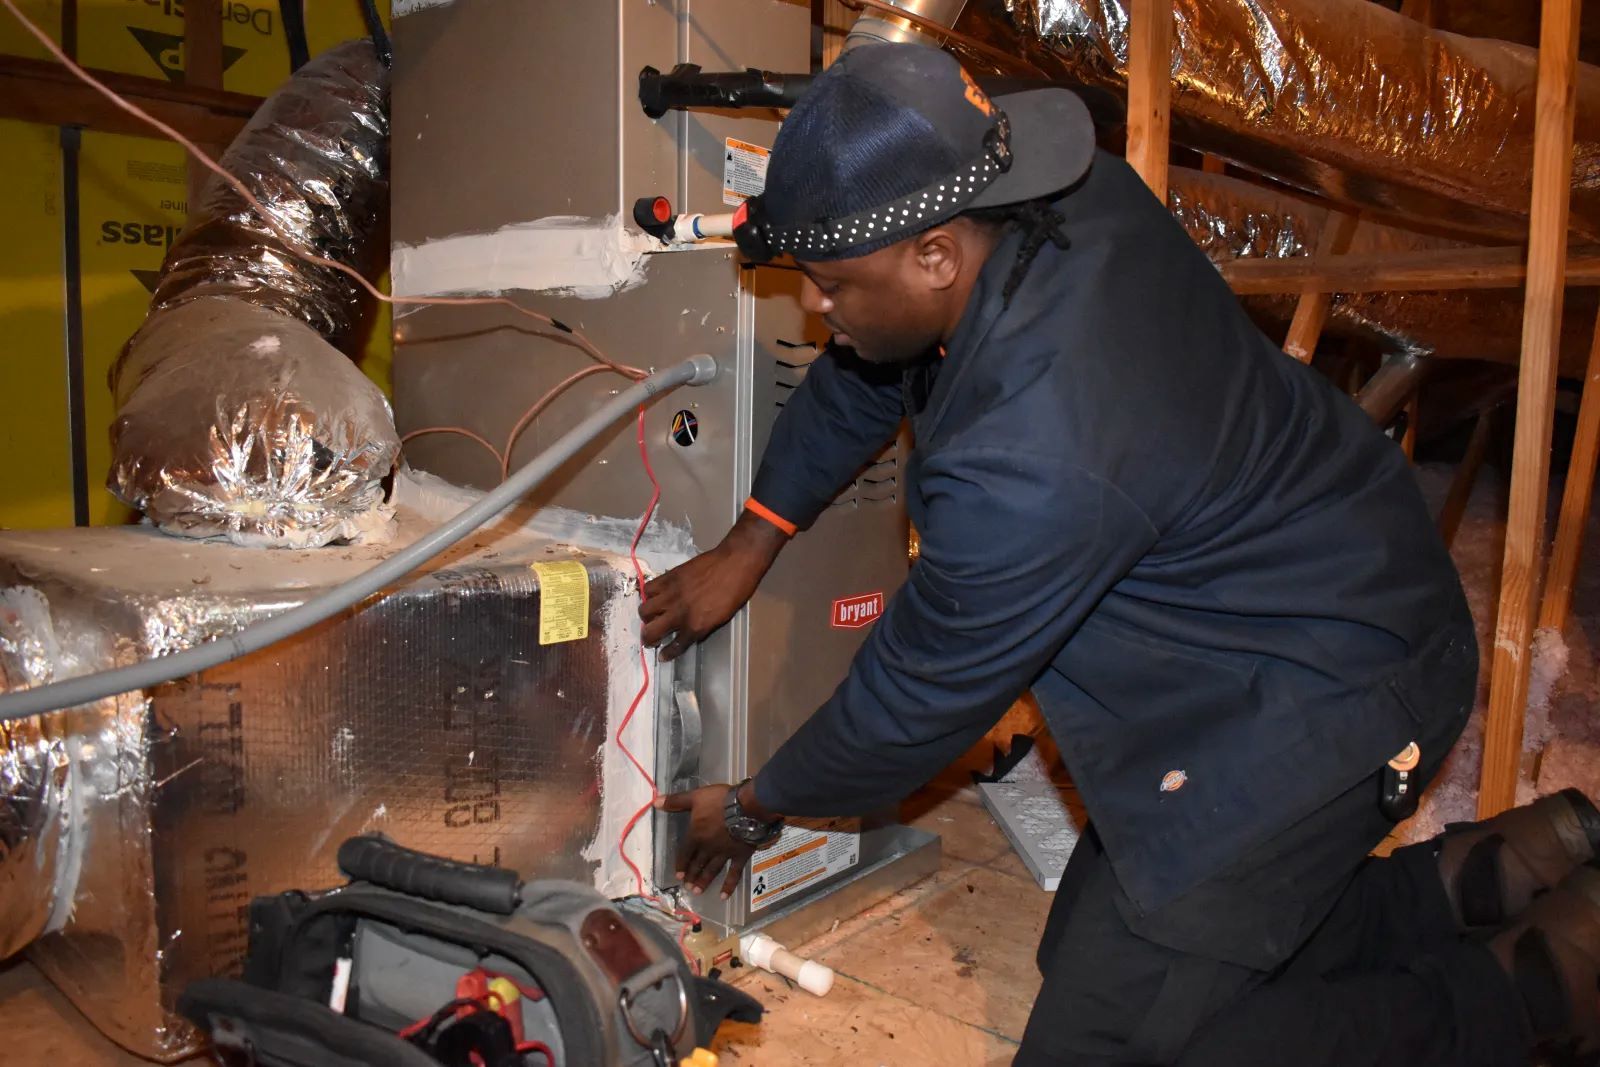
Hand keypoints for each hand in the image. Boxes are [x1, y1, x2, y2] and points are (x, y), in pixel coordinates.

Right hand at [641, 511, 787, 661]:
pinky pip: (648, 589)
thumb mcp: (721, 618)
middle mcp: (679, 613)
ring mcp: (671, 594)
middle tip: (651, 637)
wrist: (735, 562)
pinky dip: (648, 594)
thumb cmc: (735, 592)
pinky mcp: (669, 577)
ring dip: (646, 617)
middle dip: (648, 638)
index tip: (662, 656)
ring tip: (652, 615)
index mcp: (696, 625)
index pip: (675, 646)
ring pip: (644, 611)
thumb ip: (701, 627)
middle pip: (651, 631)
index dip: (667, 654)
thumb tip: (688, 633)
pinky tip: (654, 595)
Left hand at [655, 784, 757, 898]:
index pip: (685, 853)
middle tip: (686, 887)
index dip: (681, 864)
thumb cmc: (719, 801)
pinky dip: (729, 885)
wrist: (746, 808)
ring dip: (704, 881)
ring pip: (711, 871)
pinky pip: (734, 873)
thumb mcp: (695, 797)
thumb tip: (655, 803)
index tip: (678, 876)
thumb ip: (676, 801)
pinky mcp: (739, 857)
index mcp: (696, 836)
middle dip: (691, 875)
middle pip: (697, 864)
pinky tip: (724, 896)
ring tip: (697, 891)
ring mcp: (724, 855)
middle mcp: (707, 849)